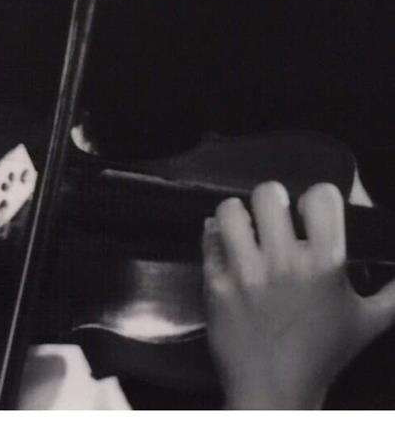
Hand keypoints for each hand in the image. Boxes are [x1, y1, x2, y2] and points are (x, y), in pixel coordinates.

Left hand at [202, 181, 394, 408]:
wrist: (274, 390)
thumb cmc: (323, 354)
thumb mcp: (369, 322)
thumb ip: (393, 292)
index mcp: (326, 264)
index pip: (321, 197)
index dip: (317, 196)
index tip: (310, 209)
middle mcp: (284, 262)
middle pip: (268, 194)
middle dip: (271, 200)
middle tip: (272, 214)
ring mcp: (245, 272)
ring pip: (231, 211)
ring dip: (237, 214)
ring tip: (244, 225)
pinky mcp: (215, 283)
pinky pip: (208, 240)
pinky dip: (214, 238)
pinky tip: (224, 246)